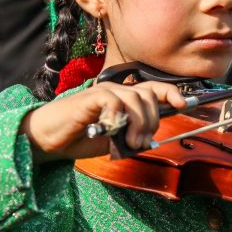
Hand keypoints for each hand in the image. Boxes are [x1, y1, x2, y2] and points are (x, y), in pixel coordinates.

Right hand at [20, 81, 187, 162]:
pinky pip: (115, 101)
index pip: (154, 89)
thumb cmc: (79, 138)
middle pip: (149, 96)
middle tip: (141, 142)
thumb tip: (151, 140)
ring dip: (139, 123)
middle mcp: (116, 90)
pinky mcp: (91, 97)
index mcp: (123, 98)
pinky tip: (110, 129)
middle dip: (152, 121)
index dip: (171, 94)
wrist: (48, 140)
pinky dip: (118, 117)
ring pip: (136, 99)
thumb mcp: (113, 140)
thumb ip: (131, 136)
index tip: (183, 105)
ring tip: (130, 142)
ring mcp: (104, 91)